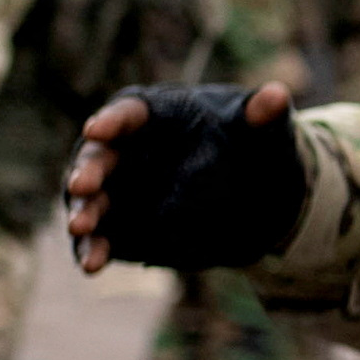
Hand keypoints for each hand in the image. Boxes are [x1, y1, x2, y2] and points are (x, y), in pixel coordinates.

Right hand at [63, 81, 302, 274]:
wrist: (254, 198)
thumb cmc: (251, 150)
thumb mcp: (264, 133)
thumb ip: (265, 116)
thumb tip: (278, 96)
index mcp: (154, 115)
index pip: (127, 113)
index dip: (112, 121)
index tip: (97, 129)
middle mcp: (126, 150)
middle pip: (98, 156)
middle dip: (88, 169)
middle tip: (83, 185)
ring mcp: (119, 190)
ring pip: (90, 199)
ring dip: (83, 212)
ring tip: (81, 227)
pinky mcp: (120, 226)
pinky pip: (99, 238)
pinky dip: (93, 249)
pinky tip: (93, 264)